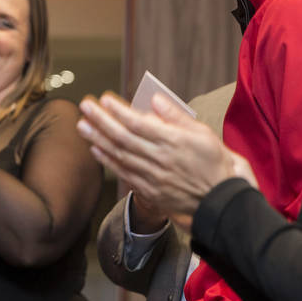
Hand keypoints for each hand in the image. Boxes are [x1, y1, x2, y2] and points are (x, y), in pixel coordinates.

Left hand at [77, 92, 256, 228]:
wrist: (219, 201)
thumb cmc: (214, 163)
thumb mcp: (203, 134)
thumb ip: (176, 117)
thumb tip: (155, 100)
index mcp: (174, 142)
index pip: (140, 124)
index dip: (119, 111)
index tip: (104, 99)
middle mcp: (160, 159)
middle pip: (124, 138)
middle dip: (102, 120)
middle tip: (85, 106)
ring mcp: (153, 177)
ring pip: (120, 155)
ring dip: (98, 139)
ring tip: (82, 125)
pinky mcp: (150, 190)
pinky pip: (124, 173)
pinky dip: (108, 161)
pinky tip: (96, 149)